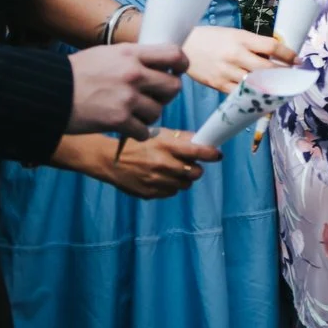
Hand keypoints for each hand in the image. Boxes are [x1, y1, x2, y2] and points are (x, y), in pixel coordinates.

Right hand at [67, 41, 186, 137]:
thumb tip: (157, 64)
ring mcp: (127, 98)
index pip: (174, 54)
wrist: (47, 92)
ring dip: (149, 115)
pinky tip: (127, 127)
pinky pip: (143, 131)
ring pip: (158, 111)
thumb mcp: (106, 54)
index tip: (177, 71)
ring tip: (133, 113)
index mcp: (131, 53)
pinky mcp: (118, 120)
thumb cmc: (75, 74)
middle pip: (173, 87)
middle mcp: (133, 74)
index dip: (181, 64)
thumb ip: (132, 58)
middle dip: (167, 94)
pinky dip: (138, 132)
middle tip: (154, 97)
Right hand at [91, 129, 219, 199]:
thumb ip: (182, 138)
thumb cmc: (138, 144)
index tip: (217, 155)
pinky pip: (171, 192)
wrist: (109, 160)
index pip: (198, 151)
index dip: (212, 154)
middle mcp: (163, 164)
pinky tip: (160, 178)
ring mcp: (156, 180)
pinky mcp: (150, 193)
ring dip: (183, 179)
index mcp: (166, 146)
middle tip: (189, 164)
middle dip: (196, 168)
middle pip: (196, 173)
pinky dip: (170, 186)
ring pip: (185, 185)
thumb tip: (203, 141)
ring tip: (172, 171)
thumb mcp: (158, 134)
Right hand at [182, 25, 292, 93]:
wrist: (182, 46)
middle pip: (268, 69)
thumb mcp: (234, 34)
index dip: (289, 55)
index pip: (272, 47)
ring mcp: (227, 71)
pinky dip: (253, 96)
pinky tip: (262, 97)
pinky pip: (241, 94)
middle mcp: (235, 55)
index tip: (299, 61)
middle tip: (294, 78)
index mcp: (241, 38)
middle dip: (285, 75)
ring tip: (283, 89)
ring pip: (256, 83)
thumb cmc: (212, 38)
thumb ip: (253, 44)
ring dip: (272, 87)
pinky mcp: (218, 84)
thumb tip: (276, 57)